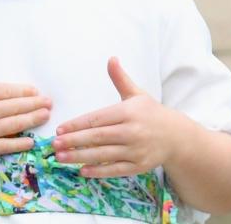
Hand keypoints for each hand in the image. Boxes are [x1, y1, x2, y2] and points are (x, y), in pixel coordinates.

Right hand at [0, 49, 51, 165]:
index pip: (6, 91)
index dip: (22, 91)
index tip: (35, 91)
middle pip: (15, 106)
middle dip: (34, 104)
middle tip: (49, 102)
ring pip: (14, 124)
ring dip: (32, 119)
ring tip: (46, 116)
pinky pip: (5, 146)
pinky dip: (19, 143)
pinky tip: (30, 141)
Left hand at [53, 57, 184, 177]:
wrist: (176, 136)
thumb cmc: (151, 113)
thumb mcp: (137, 94)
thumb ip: (120, 79)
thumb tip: (111, 58)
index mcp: (129, 112)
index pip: (97, 119)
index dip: (77, 124)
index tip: (60, 129)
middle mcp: (132, 131)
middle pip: (97, 137)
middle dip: (74, 141)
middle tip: (54, 145)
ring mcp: (136, 150)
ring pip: (103, 155)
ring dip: (80, 157)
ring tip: (60, 158)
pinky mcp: (138, 166)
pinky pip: (114, 170)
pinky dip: (98, 171)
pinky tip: (82, 170)